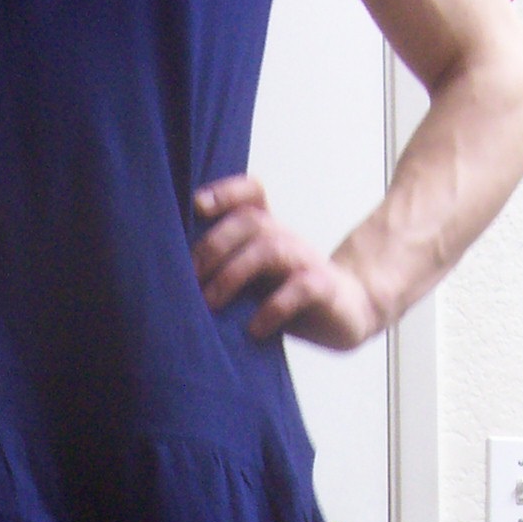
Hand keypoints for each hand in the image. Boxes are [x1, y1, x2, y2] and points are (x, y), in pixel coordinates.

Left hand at [192, 177, 383, 348]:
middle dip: (215, 246)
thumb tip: (172, 278)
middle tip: (190, 278)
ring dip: (234, 275)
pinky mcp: (324, 289)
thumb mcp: (255, 277)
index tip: (197, 205)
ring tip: (211, 303)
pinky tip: (254, 329)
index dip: (226, 192)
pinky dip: (273, 308)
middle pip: (251, 222)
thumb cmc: (290, 296)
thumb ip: (226, 267)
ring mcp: (307, 262)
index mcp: (270, 231)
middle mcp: (287, 239)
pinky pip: (299, 289)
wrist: (350, 313)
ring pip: (270, 250)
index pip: (252, 194)